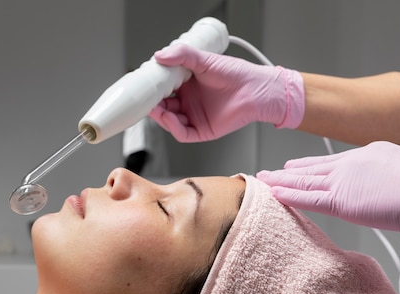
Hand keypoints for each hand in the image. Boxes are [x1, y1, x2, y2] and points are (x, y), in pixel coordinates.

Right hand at [148, 44, 304, 142]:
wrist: (256, 90)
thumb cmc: (237, 74)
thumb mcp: (204, 60)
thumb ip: (182, 56)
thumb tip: (160, 55)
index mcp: (187, 85)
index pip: (163, 89)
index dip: (152, 88)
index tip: (143, 84)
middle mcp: (189, 102)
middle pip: (163, 106)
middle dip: (152, 104)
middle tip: (144, 99)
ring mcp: (195, 117)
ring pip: (170, 121)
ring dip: (160, 115)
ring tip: (154, 108)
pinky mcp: (202, 131)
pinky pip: (182, 133)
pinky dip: (173, 127)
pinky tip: (169, 117)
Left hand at [257, 141, 399, 233]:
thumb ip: (385, 177)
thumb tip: (383, 188)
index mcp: (368, 154)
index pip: (332, 162)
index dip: (310, 165)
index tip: (295, 166)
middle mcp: (352, 163)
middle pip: (313, 168)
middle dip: (289, 171)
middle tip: (270, 172)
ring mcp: (345, 180)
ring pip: (304, 181)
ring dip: (281, 181)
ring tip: (263, 180)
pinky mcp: (343, 201)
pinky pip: (308, 199)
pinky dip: (288, 195)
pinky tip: (274, 194)